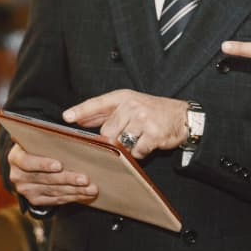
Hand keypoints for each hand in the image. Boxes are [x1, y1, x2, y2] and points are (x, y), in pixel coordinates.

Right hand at [7, 143, 98, 206]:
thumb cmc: (40, 145)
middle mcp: (17, 176)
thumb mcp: (38, 138)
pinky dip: (73, 197)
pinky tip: (85, 194)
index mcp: (16, 157)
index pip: (27, 162)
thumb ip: (46, 135)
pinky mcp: (35, 200)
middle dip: (67, 179)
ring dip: (75, 191)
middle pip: (45, 179)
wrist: (30, 164)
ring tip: (92, 189)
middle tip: (85, 179)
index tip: (60, 165)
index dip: (43, 164)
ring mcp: (26, 190)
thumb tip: (67, 124)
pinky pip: (56, 200)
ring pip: (54, 191)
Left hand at [63, 89, 188, 159]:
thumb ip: (105, 112)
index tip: (67, 117)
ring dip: (127, 147)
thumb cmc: (153, 111)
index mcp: (124, 97)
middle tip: (126, 135)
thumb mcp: (130, 105)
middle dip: (113, 139)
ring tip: (139, 139)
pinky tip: (148, 144)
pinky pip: (136, 152)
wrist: (183, 116)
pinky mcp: (153, 134)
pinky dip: (140, 152)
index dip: (81, 110)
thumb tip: (80, 119)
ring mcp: (143, 120)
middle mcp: (132, 106)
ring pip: (121, 143)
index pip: (98, 103)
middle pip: (107, 132)